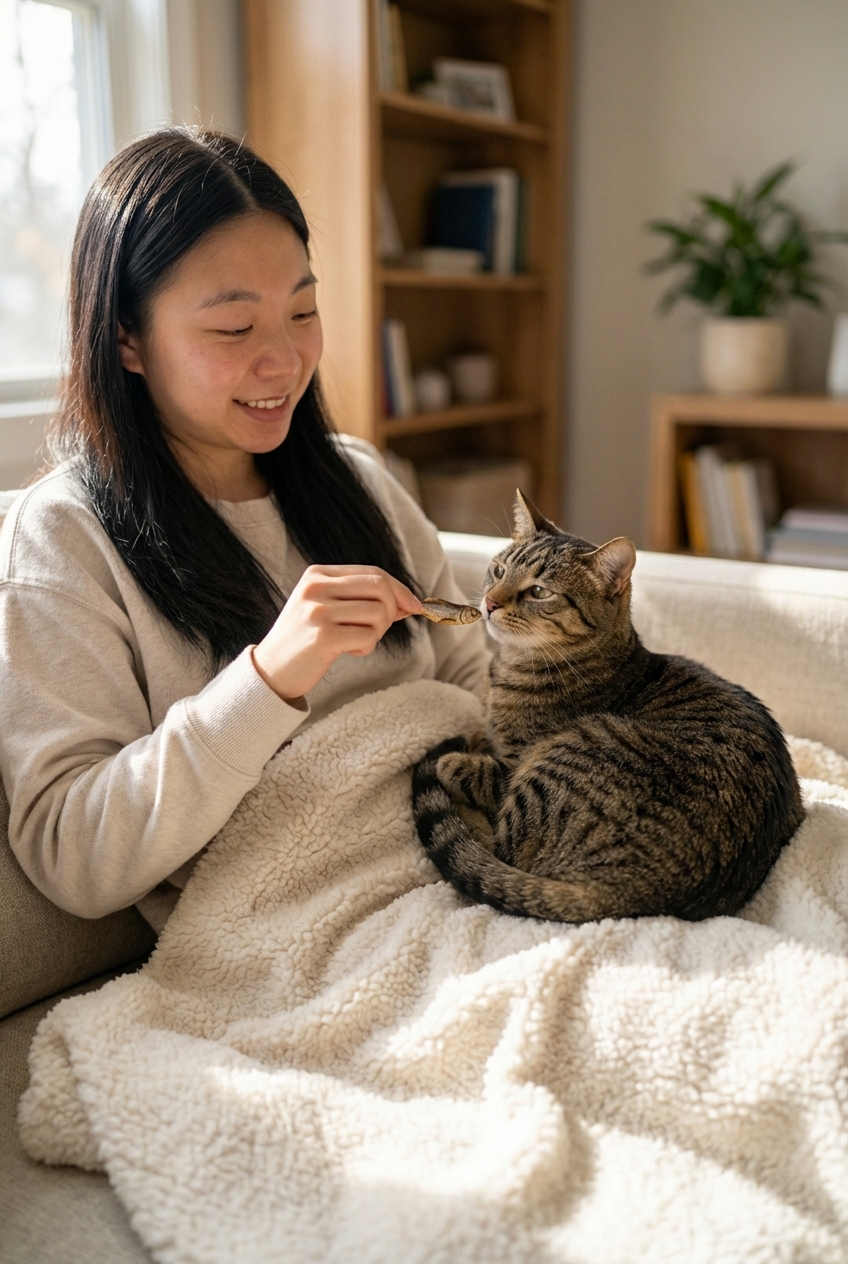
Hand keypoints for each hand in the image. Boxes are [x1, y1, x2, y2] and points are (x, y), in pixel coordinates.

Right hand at [251, 564, 421, 703]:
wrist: (270, 670)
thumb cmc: (305, 641)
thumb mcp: (326, 608)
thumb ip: (361, 599)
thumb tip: (407, 602)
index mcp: (318, 574)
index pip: (373, 572)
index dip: (399, 589)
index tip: (414, 606)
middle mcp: (316, 587)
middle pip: (381, 588)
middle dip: (392, 610)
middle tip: (378, 629)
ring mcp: (318, 611)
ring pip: (379, 613)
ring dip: (376, 634)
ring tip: (356, 642)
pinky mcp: (323, 637)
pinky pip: (367, 637)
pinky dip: (366, 647)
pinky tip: (348, 651)